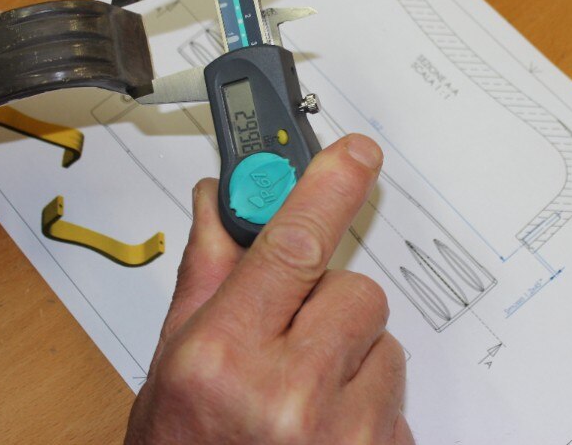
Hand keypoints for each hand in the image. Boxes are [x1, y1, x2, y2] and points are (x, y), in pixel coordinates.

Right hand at [126, 135, 414, 444]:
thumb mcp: (174, 367)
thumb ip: (207, 276)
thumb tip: (220, 202)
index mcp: (223, 357)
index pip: (292, 244)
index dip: (328, 186)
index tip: (357, 154)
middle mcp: (288, 395)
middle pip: (354, 290)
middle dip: (328, 303)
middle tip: (292, 339)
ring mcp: (345, 433)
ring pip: (382, 340)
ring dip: (351, 356)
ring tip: (304, 397)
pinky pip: (396, 394)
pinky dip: (367, 401)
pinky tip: (326, 428)